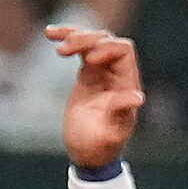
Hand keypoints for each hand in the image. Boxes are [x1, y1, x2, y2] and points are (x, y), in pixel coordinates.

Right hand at [49, 25, 144, 167]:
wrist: (88, 153)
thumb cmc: (101, 147)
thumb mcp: (110, 132)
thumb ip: (121, 112)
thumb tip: (137, 97)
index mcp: (126, 83)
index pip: (123, 50)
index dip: (108, 48)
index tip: (89, 59)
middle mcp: (117, 73)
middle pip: (106, 39)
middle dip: (86, 39)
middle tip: (63, 52)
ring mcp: (102, 71)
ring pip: (92, 40)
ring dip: (75, 36)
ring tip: (56, 41)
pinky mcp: (88, 73)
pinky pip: (80, 49)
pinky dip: (66, 39)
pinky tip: (49, 34)